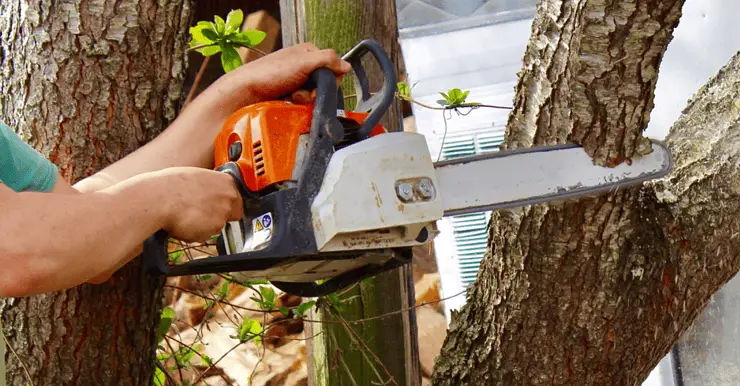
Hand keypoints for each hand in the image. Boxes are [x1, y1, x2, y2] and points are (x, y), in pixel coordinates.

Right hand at [150, 167, 243, 242]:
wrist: (159, 199)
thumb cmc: (170, 185)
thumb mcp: (195, 177)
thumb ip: (209, 187)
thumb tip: (209, 193)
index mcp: (226, 181)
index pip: (236, 199)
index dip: (225, 205)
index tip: (215, 207)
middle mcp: (229, 197)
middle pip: (231, 214)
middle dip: (218, 216)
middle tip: (200, 214)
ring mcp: (223, 213)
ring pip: (217, 226)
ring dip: (205, 225)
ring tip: (187, 216)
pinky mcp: (213, 228)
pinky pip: (205, 235)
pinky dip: (196, 233)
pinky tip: (184, 223)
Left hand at [203, 43, 351, 110]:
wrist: (244, 93)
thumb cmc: (267, 74)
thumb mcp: (302, 62)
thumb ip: (327, 61)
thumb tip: (346, 66)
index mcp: (308, 53)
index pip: (333, 68)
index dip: (327, 80)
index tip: (316, 84)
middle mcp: (303, 67)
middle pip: (324, 85)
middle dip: (313, 92)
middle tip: (299, 92)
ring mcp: (296, 82)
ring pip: (314, 97)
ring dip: (304, 101)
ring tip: (291, 98)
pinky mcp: (289, 96)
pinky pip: (303, 105)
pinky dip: (297, 106)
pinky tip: (288, 103)